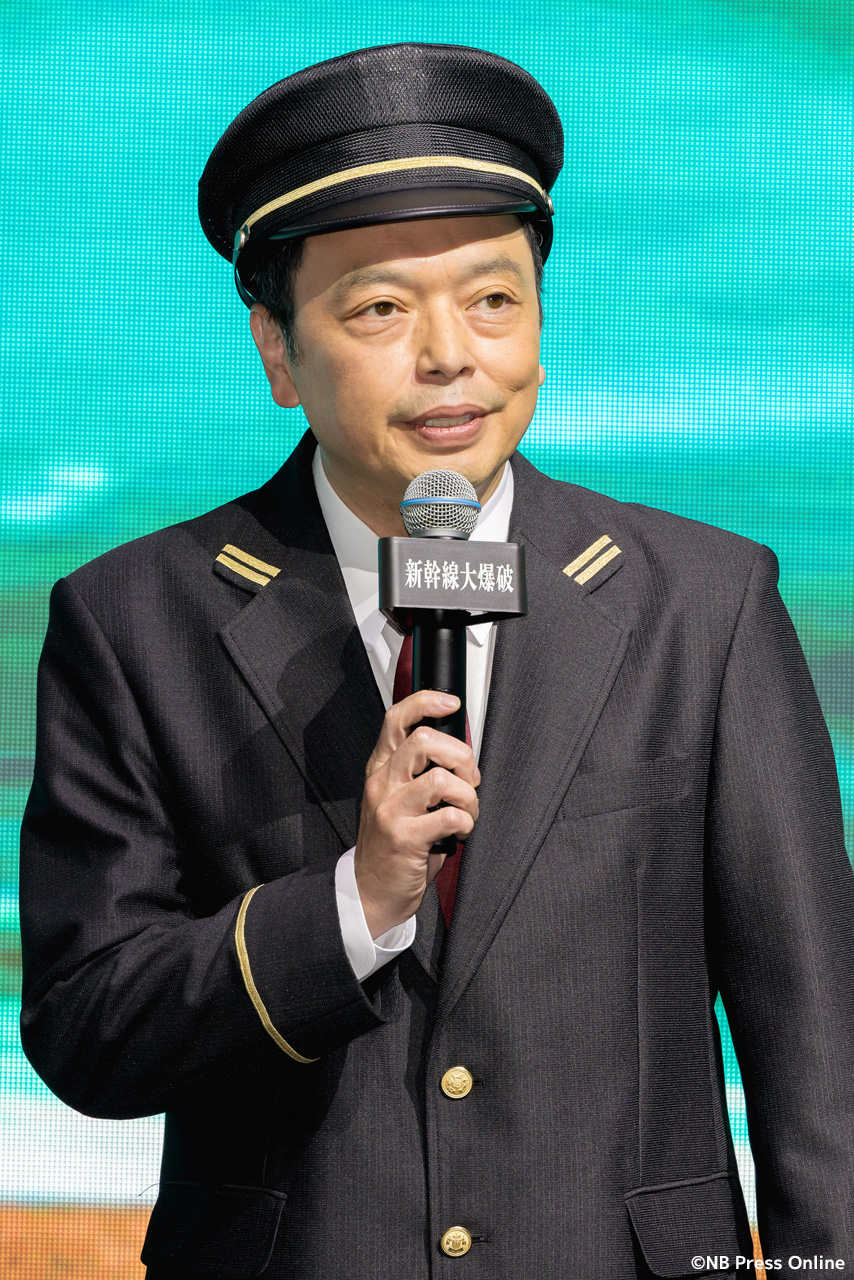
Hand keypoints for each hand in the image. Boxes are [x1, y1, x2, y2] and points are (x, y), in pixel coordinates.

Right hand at [354, 691, 479, 938]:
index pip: (396, 718)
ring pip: (442, 778)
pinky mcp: (404, 836)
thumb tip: (459, 751)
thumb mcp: (398, 798)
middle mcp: (382, 783)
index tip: (452, 704)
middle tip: (469, 779)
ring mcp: (390, 809)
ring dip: (469, 796)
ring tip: (467, 811)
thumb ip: (418, 772)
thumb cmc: (392, 843)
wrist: (370, 891)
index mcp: (381, 768)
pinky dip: (467, 822)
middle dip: (461, 756)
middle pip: (425, 740)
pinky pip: (451, 815)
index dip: (426, 702)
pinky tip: (461, 832)